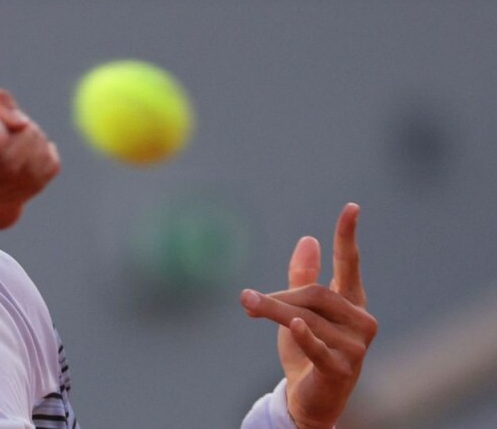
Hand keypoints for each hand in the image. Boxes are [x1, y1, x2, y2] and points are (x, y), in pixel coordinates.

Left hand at [240, 203, 378, 427]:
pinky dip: (304, 336)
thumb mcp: (299, 311)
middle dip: (280, 295)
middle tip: (248, 298)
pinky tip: (293, 324)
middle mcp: (361, 321)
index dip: (348, 236)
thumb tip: (309, 239)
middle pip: (316, 293)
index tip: (351, 207)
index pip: (350, 264)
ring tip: (249, 306)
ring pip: (308, 317)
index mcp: (352, 303)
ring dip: (274, 311)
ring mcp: (355, 347)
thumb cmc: (307, 351)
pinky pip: (318, 347)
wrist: (310, 401)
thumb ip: (303, 278)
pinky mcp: (342, 370)